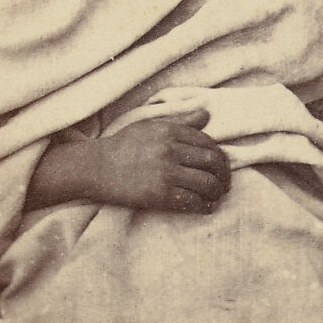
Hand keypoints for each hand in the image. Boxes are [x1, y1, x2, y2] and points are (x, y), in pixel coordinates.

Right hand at [93, 108, 230, 213]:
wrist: (97, 167)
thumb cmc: (123, 145)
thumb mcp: (150, 126)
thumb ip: (180, 122)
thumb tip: (206, 115)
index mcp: (170, 131)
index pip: (208, 142)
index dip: (219, 156)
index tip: (220, 165)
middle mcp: (171, 150)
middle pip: (213, 162)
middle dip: (224, 174)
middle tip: (224, 183)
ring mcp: (166, 173)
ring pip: (207, 183)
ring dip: (217, 192)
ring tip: (217, 196)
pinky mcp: (160, 195)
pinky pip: (193, 201)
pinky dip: (204, 206)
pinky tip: (206, 207)